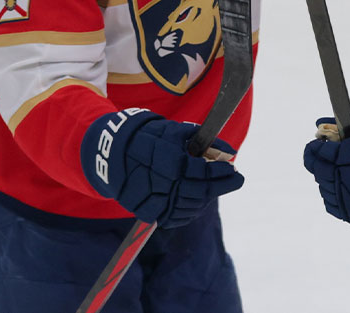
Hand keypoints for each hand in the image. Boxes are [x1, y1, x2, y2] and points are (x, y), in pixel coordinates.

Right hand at [81, 108, 243, 227]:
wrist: (114, 152)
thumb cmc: (149, 137)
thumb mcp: (175, 131)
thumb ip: (202, 141)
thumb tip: (230, 151)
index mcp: (170, 162)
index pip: (204, 172)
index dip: (222, 172)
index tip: (235, 170)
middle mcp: (163, 184)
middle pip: (201, 192)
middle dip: (221, 186)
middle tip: (235, 180)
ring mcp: (154, 201)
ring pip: (191, 207)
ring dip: (207, 198)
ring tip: (214, 188)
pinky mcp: (148, 213)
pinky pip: (176, 217)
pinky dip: (190, 210)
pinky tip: (197, 201)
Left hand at [303, 113, 349, 224]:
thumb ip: (343, 128)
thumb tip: (320, 125)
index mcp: (343, 156)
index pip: (314, 154)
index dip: (314, 148)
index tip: (318, 144)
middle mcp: (341, 178)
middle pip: (318, 172)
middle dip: (321, 162)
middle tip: (331, 156)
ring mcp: (348, 197)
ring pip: (325, 189)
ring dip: (328, 179)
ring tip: (342, 171)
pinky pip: (335, 206)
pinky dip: (335, 197)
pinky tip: (344, 187)